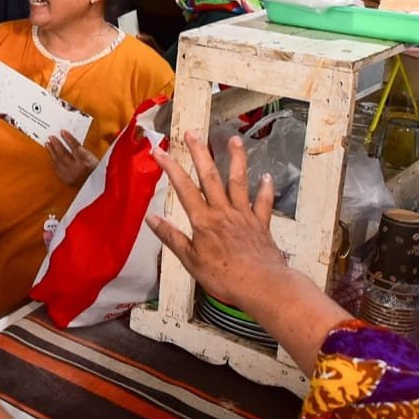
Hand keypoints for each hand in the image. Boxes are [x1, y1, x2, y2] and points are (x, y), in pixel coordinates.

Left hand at [45, 132, 96, 187]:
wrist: (97, 186)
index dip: (68, 138)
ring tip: (48, 144)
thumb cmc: (97, 171)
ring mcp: (71, 175)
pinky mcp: (66, 180)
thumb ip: (82, 150)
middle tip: (51, 137)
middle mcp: (77, 169)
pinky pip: (57, 169)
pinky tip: (51, 156)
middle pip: (63, 154)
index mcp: (86, 162)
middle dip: (56, 144)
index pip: (75, 147)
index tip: (62, 132)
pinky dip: (53, 161)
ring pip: (58, 162)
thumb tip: (71, 140)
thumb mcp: (94, 158)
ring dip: (51, 152)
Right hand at [147, 132, 284, 310]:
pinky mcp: (260, 224)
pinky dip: (265, 189)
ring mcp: (244, 215)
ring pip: (239, 181)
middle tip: (193, 133)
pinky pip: (263, 203)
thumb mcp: (190, 260)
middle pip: (210, 176)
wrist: (261, 285)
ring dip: (236, 159)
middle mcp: (223, 212)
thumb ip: (171, 237)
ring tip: (234, 140)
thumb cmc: (224, 277)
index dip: (170, 167)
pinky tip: (267, 177)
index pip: (183, 188)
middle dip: (200, 153)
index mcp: (203, 220)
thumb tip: (151, 219)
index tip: (158, 151)